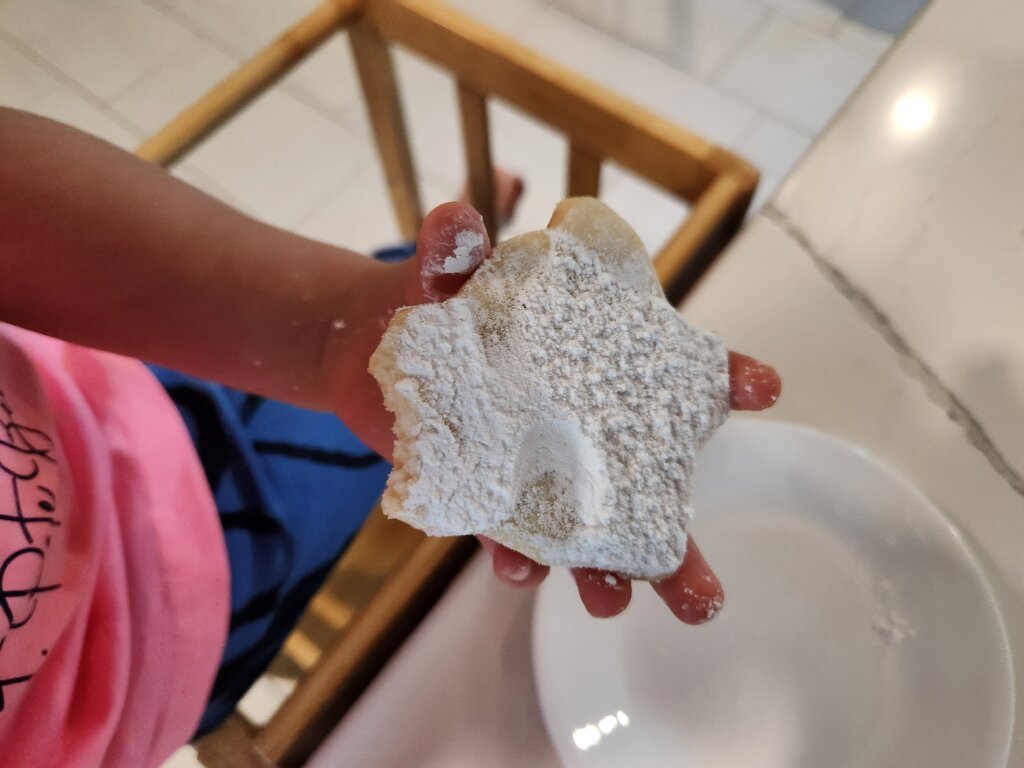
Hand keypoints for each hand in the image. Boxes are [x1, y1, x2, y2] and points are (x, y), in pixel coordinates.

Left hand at [329, 202, 780, 624]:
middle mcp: (578, 424)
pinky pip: (508, 534)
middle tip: (706, 597)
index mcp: (591, 360)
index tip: (762, 386)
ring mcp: (537, 466)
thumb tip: (456, 222)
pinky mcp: (485, 492)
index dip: (722, 378)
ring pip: (587, 533)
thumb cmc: (433, 303)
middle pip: (645, 489)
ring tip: (614, 601)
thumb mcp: (445, 274)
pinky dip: (513, 554)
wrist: (370, 349)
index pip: (674, 371)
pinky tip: (519, 567)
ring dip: (607, 574)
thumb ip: (454, 251)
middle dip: (680, 544)